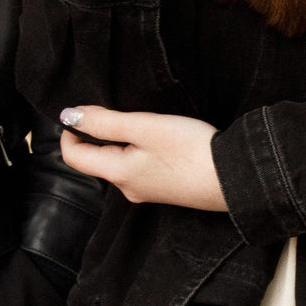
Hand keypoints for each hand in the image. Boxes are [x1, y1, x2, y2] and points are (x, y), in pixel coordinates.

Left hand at [58, 107, 227, 210]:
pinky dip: (143, 155)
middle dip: (100, 137)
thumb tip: (69, 115)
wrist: (236, 179)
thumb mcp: (146, 128)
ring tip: (146, 127)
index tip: (83, 112)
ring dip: (124, 145)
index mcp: (117, 173)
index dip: (71, 132)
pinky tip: (165, 145)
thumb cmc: (191, 151)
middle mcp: (128, 188)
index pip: (74, 156)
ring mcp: (149, 193)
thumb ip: (105, 122)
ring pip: (122, 166)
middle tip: (118, 113)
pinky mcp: (168, 192)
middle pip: (99, 161)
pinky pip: (143, 171)